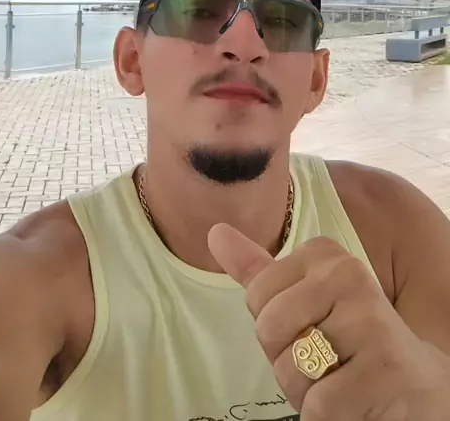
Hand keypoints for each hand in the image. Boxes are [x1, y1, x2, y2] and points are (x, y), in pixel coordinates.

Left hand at [208, 224, 449, 419]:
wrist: (420, 387)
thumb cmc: (351, 343)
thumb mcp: (307, 300)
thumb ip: (260, 270)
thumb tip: (215, 233)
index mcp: (327, 254)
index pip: (256, 295)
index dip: (275, 325)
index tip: (314, 326)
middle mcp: (349, 276)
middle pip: (268, 330)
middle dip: (288, 360)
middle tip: (329, 360)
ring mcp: (369, 322)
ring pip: (290, 369)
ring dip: (307, 392)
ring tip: (342, 381)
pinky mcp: (382, 370)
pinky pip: (317, 404)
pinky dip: (328, 415)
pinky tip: (356, 402)